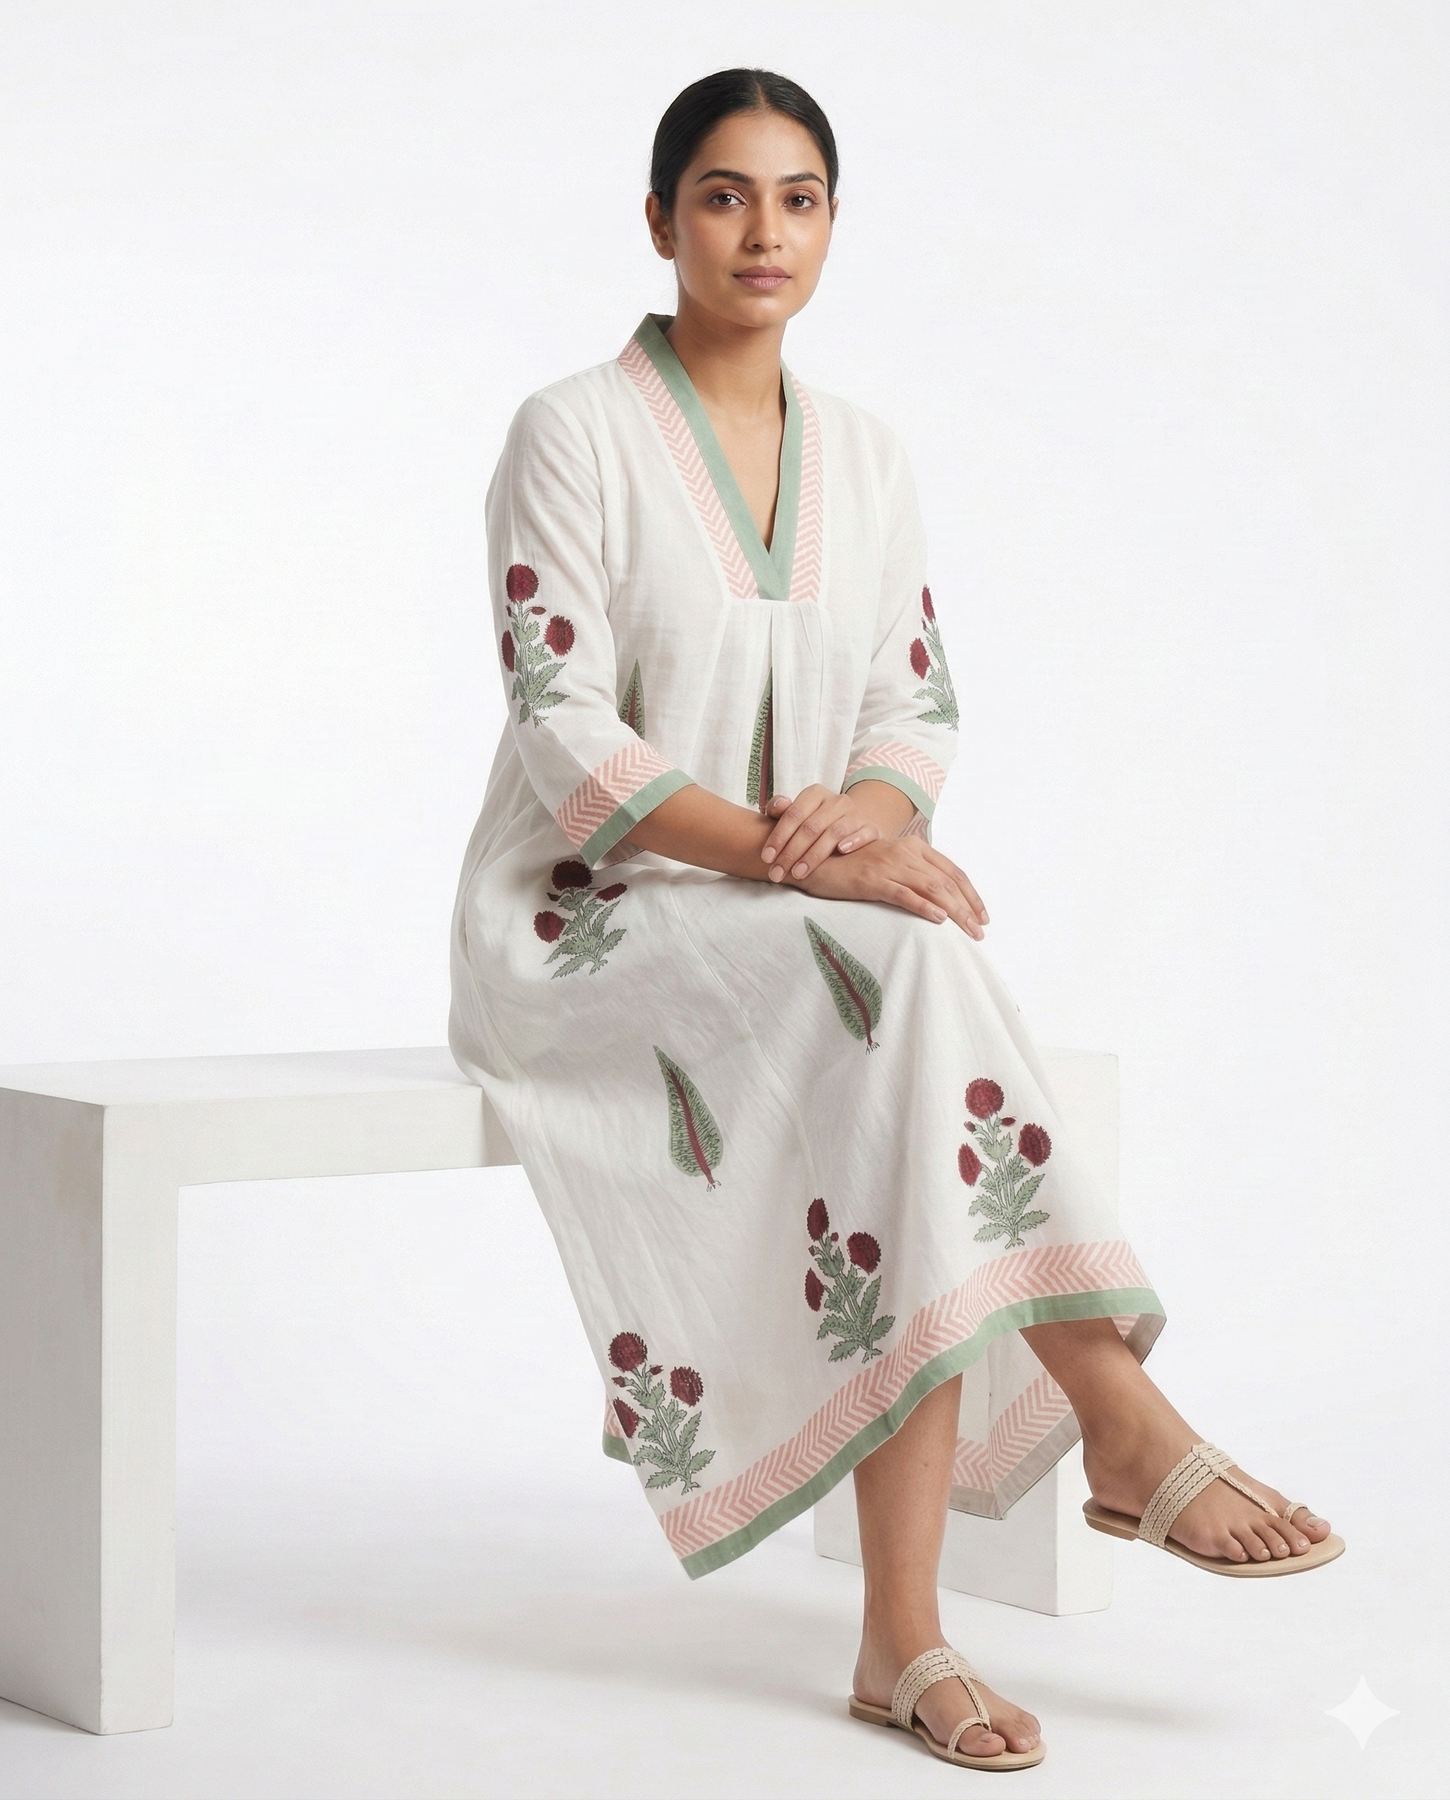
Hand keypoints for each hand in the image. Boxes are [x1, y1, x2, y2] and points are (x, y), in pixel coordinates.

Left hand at [760, 786, 881, 881]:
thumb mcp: (796, 814)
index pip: (793, 814)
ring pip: (834, 833)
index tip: (766, 858)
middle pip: (810, 827)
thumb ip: (780, 810)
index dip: (778, 837)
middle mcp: (836, 801)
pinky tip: (841, 851)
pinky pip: (864, 833)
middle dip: (791, 853)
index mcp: (815, 794)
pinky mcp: (870, 828)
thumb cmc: (814, 822)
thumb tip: (777, 806)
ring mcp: (854, 814)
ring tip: (798, 873)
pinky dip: (853, 841)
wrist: (851, 825)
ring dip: (814, 855)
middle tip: (777, 873)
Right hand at [795, 836, 989, 937]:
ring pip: (932, 888)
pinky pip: (903, 894)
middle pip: (947, 881)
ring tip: (968, 931)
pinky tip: (938, 920)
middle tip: (980, 931)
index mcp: (912, 847)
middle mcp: (904, 852)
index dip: (971, 894)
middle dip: (968, 908)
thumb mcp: (886, 865)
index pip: (952, 871)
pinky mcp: (871, 879)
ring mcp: (888, 865)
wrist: (814, 859)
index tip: (982, 915)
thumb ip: (911, 874)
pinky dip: (924, 906)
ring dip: (955, 911)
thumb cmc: (850, 866)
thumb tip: (937, 900)